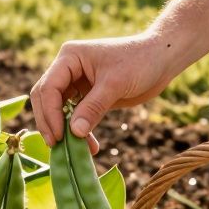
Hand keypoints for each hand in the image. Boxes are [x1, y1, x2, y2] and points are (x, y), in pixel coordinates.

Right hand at [30, 32, 179, 150]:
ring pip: (59, 110)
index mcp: (69, 57)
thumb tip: (74, 133)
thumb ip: (93, 107)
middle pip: (46, 99)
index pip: (49, 87)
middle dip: (50, 123)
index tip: (59, 136)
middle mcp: (68, 69)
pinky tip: (89, 146)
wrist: (161, 60)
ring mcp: (77, 83)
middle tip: (57, 147)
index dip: (50, 113)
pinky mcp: (88, 96)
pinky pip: (75, 116)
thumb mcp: (115, 84)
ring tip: (75, 151)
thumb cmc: (139, 61)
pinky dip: (80, 131)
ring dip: (65, 130)